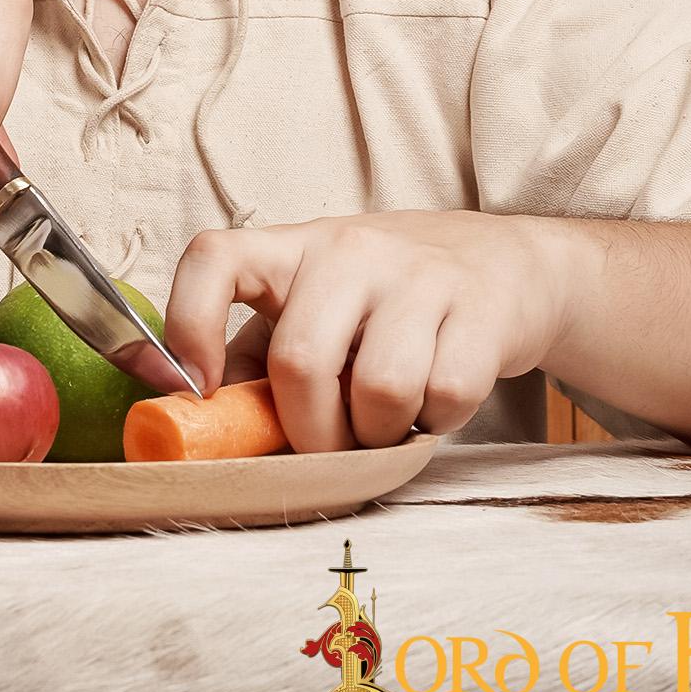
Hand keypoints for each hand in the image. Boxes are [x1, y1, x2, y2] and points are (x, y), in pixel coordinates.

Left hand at [162, 211, 576, 450]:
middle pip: (300, 361)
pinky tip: (434, 401)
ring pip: (378, 390)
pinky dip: (436, 423)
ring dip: (378, 434)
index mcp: (292, 248)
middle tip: (330, 443)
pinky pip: (445, 397)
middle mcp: (349, 249)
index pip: (215, 259)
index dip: (188, 324)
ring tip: (386, 419)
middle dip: (310, 433)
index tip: (197, 388)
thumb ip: (255, 360)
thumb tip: (191, 421)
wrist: (502, 264)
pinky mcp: (480, 308)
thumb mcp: (313, 307)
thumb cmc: (386, 300)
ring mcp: (418, 274)